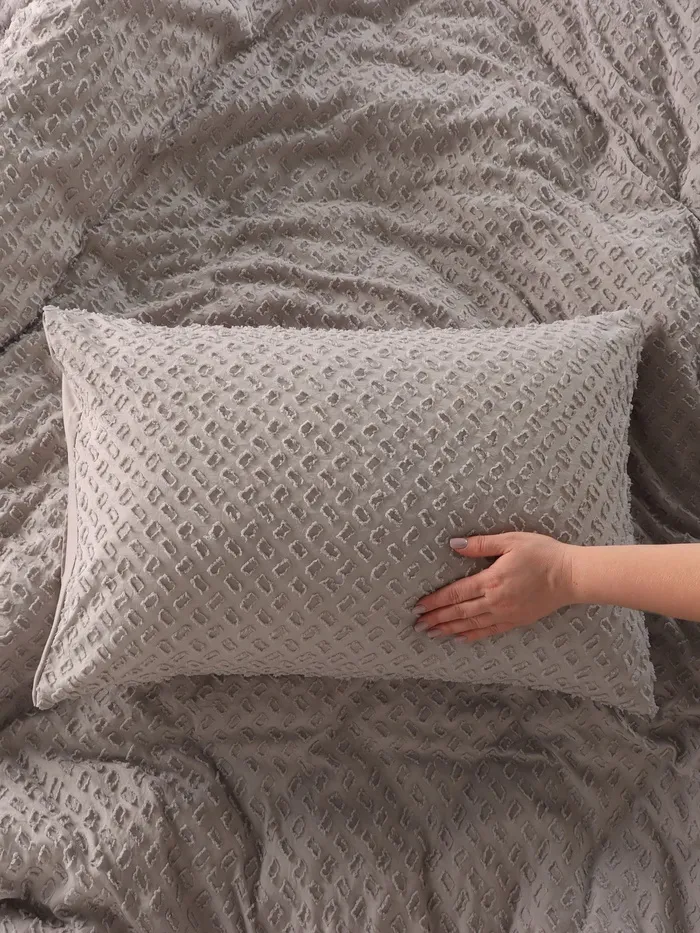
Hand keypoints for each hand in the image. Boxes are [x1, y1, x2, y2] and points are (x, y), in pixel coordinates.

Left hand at [414, 532, 575, 640]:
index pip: (456, 593)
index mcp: (491, 579)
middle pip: (459, 612)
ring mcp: (506, 613)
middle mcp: (495, 600)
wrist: (570, 576)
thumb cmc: (542, 553)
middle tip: (418, 625)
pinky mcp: (516, 620)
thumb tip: (454, 544)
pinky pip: (489, 631)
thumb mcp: (510, 541)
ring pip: (471, 625)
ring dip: (449, 629)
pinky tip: (460, 639)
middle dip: (436, 619)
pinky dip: (472, 636)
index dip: (435, 601)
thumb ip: (481, 544)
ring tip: (432, 634)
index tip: (418, 607)